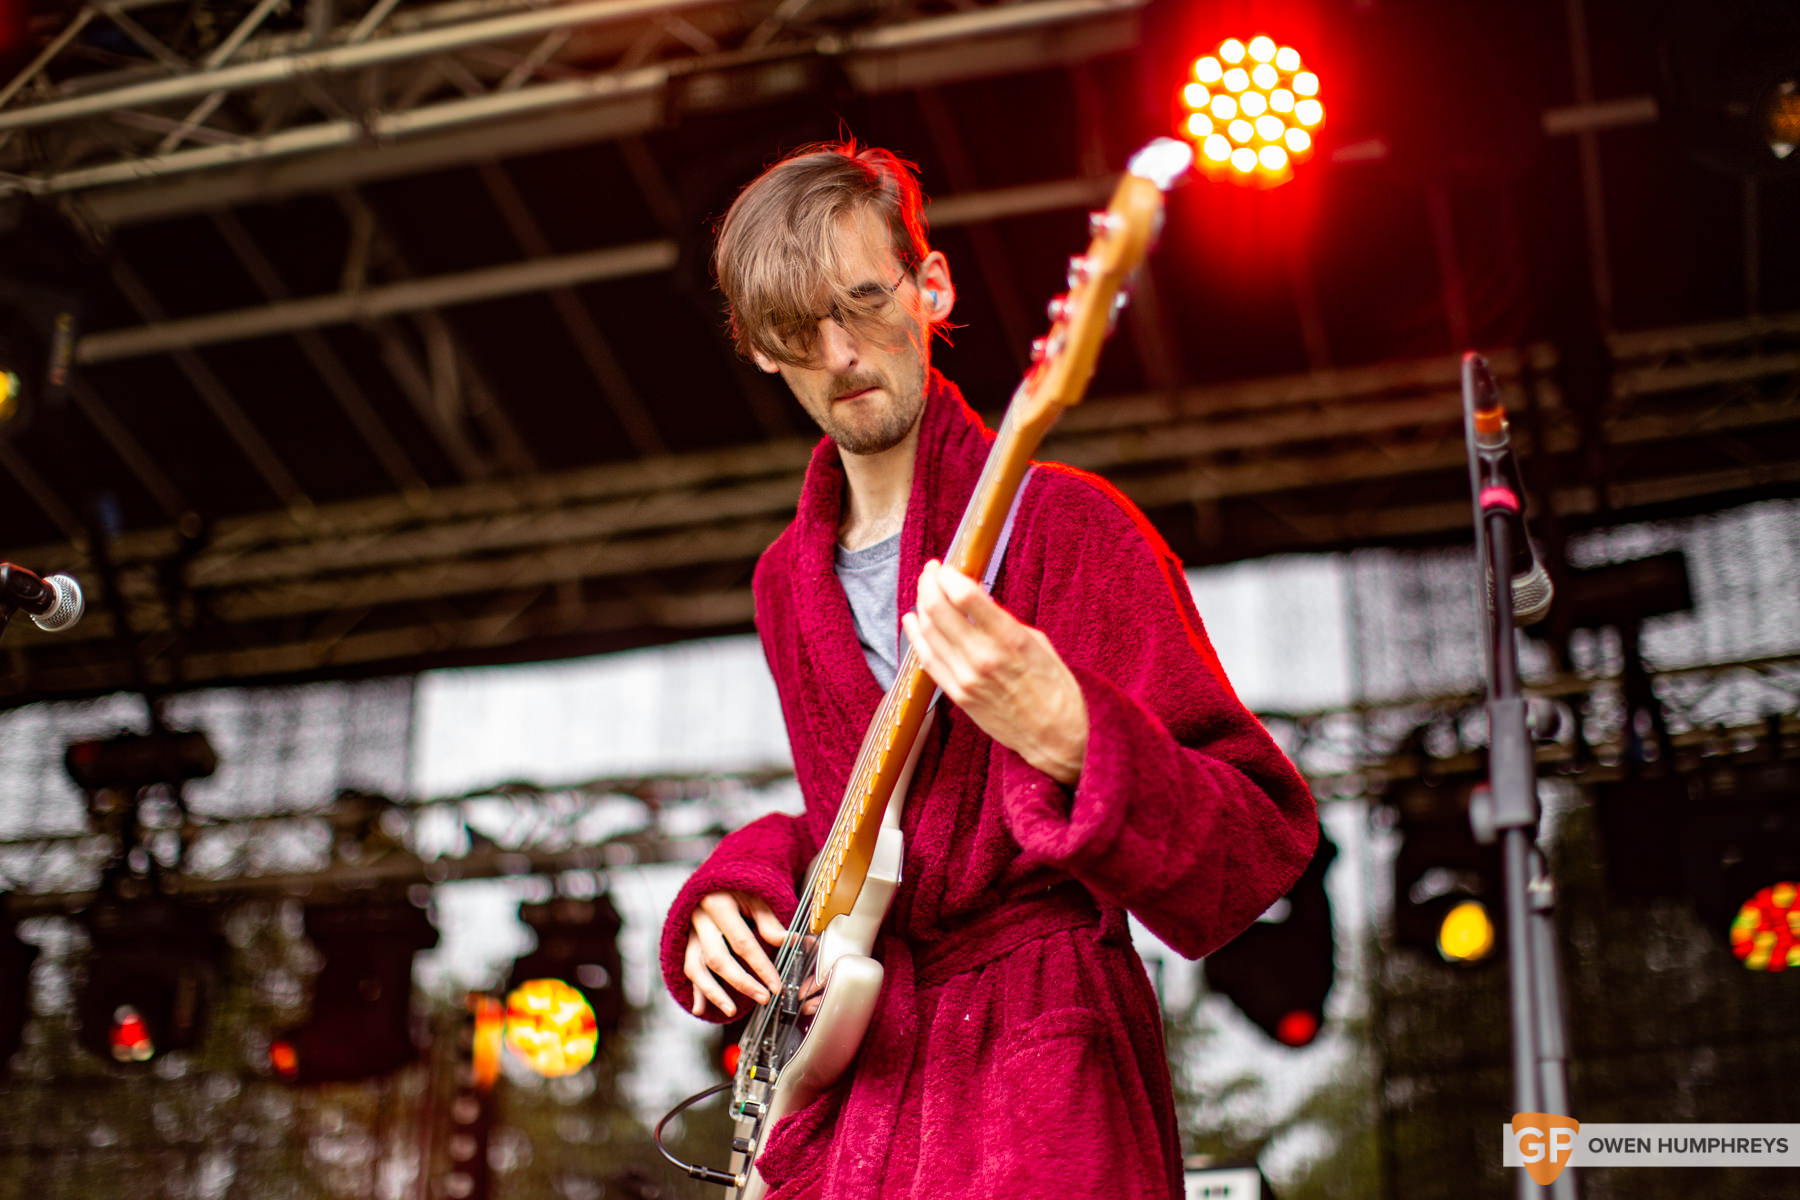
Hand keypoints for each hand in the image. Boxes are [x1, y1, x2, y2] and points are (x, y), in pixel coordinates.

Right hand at [684, 890, 787, 1017]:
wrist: (717, 877)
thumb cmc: (740, 885)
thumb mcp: (756, 895)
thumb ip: (769, 920)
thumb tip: (791, 940)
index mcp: (718, 904)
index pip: (742, 942)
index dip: (760, 966)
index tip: (776, 984)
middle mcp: (698, 919)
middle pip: (718, 958)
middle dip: (742, 982)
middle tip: (763, 998)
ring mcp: (689, 932)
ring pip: (696, 967)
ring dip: (714, 992)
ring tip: (732, 1010)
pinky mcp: (685, 941)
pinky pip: (688, 968)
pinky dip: (695, 989)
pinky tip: (700, 1008)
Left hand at [902, 560, 1087, 783]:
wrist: (1056, 738)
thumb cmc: (1057, 690)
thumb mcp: (1039, 644)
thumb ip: (1005, 623)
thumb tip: (979, 604)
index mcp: (1009, 640)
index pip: (964, 595)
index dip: (948, 574)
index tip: (947, 565)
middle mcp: (982, 658)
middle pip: (938, 609)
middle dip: (929, 583)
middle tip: (931, 571)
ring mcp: (965, 679)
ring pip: (927, 632)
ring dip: (921, 604)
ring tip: (924, 590)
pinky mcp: (957, 696)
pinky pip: (926, 660)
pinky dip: (915, 636)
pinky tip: (911, 620)